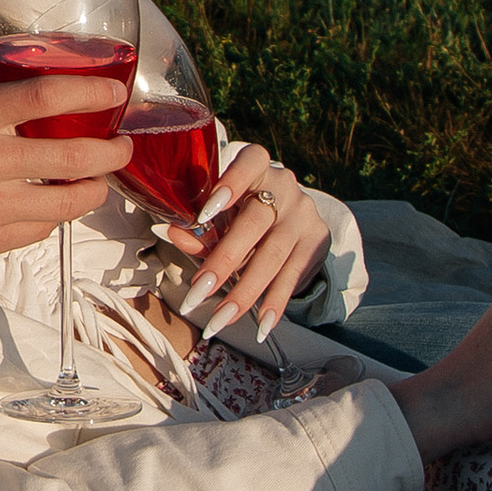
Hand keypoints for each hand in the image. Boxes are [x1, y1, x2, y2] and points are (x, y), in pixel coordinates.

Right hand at [0, 74, 131, 273]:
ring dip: (95, 188)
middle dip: (113, 151)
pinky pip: (43, 227)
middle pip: (74, 155)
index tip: (117, 94)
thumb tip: (38, 92)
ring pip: (70, 201)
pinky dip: (55, 213)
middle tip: (122, 145)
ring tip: (97, 179)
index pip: (47, 97)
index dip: (93, 94)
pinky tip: (52, 201)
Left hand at [155, 146, 329, 341]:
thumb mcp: (220, 212)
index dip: (230, 184)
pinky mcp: (316, 241)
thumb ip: (199, 225)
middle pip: (255, 223)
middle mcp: (285, 187)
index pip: (250, 164)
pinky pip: (293, 277)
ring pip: (273, 256)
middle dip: (224, 261)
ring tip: (218, 320)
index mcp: (257, 166)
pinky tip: (261, 327)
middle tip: (197, 293)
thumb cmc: (239, 210)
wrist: (289, 215)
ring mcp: (303, 215)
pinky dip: (274, 304)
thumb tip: (175, 233)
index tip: (204, 213)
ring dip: (244, 292)